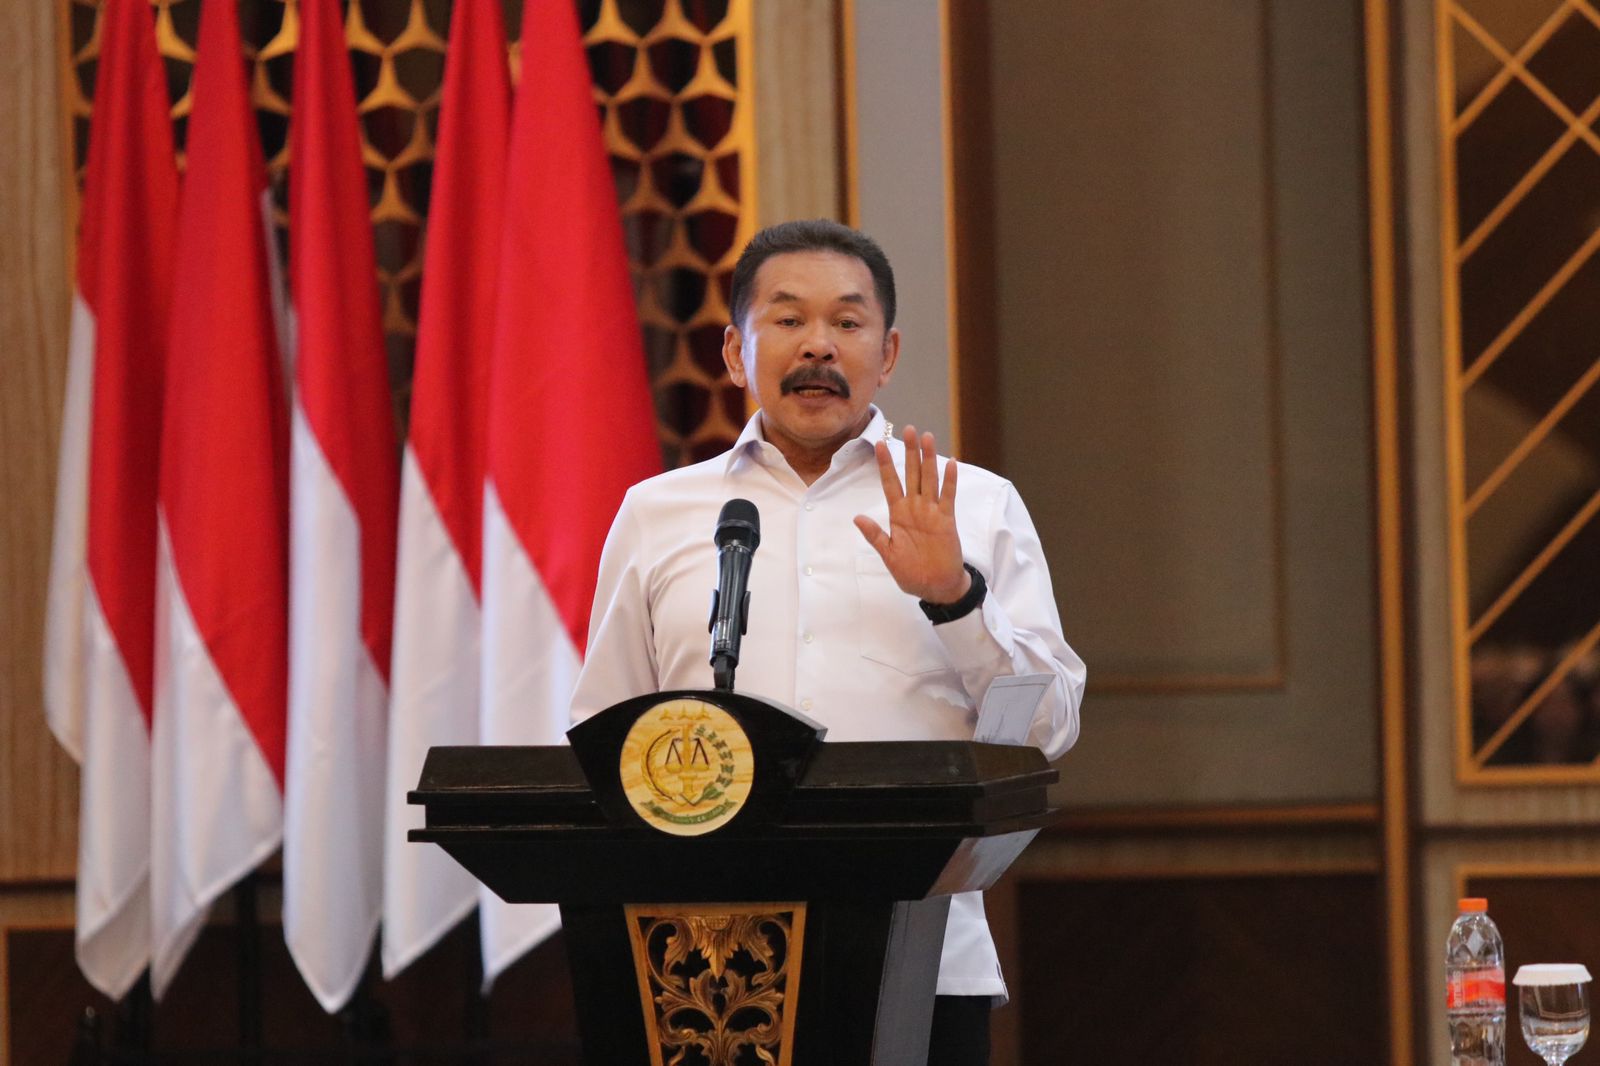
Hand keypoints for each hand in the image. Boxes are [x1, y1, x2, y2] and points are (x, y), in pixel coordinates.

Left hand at [853, 425, 970, 603]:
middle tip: (908, 429)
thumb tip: (857, 517)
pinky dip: (950, 480)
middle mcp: (915, 508)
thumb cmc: (911, 572)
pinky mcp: (947, 520)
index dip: (885, 464)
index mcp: (898, 514)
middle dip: (909, 452)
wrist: (935, 586)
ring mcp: (932, 512)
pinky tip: (950, 462)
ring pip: (930, 479)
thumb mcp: (888, 554)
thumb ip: (875, 535)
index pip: (890, 483)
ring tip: (927, 437)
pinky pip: (948, 496)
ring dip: (929, 458)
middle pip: (912, 474)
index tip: (879, 445)